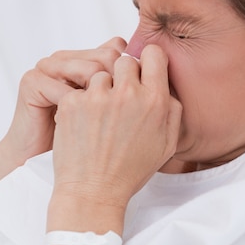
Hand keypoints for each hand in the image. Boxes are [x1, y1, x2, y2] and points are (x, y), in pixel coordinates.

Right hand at [0, 38, 125, 166]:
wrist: (43, 162)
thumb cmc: (81, 142)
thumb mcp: (110, 113)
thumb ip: (129, 91)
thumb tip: (155, 74)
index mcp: (83, 59)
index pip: (117, 50)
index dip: (131, 77)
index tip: (135, 107)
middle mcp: (65, 58)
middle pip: (107, 57)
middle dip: (118, 89)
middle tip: (115, 119)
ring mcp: (47, 67)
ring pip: (90, 70)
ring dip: (98, 103)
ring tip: (97, 125)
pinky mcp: (32, 82)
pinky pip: (67, 90)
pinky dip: (78, 114)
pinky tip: (81, 130)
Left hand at [51, 44, 182, 209]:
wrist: (94, 191)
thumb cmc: (130, 171)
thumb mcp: (166, 144)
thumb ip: (172, 109)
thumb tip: (166, 84)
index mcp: (155, 101)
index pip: (153, 53)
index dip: (147, 62)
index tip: (142, 73)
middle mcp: (128, 95)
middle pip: (125, 60)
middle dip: (123, 75)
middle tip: (119, 99)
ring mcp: (97, 97)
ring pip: (100, 74)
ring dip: (100, 89)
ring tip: (100, 117)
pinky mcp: (72, 103)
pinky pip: (78, 89)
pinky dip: (80, 103)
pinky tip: (84, 124)